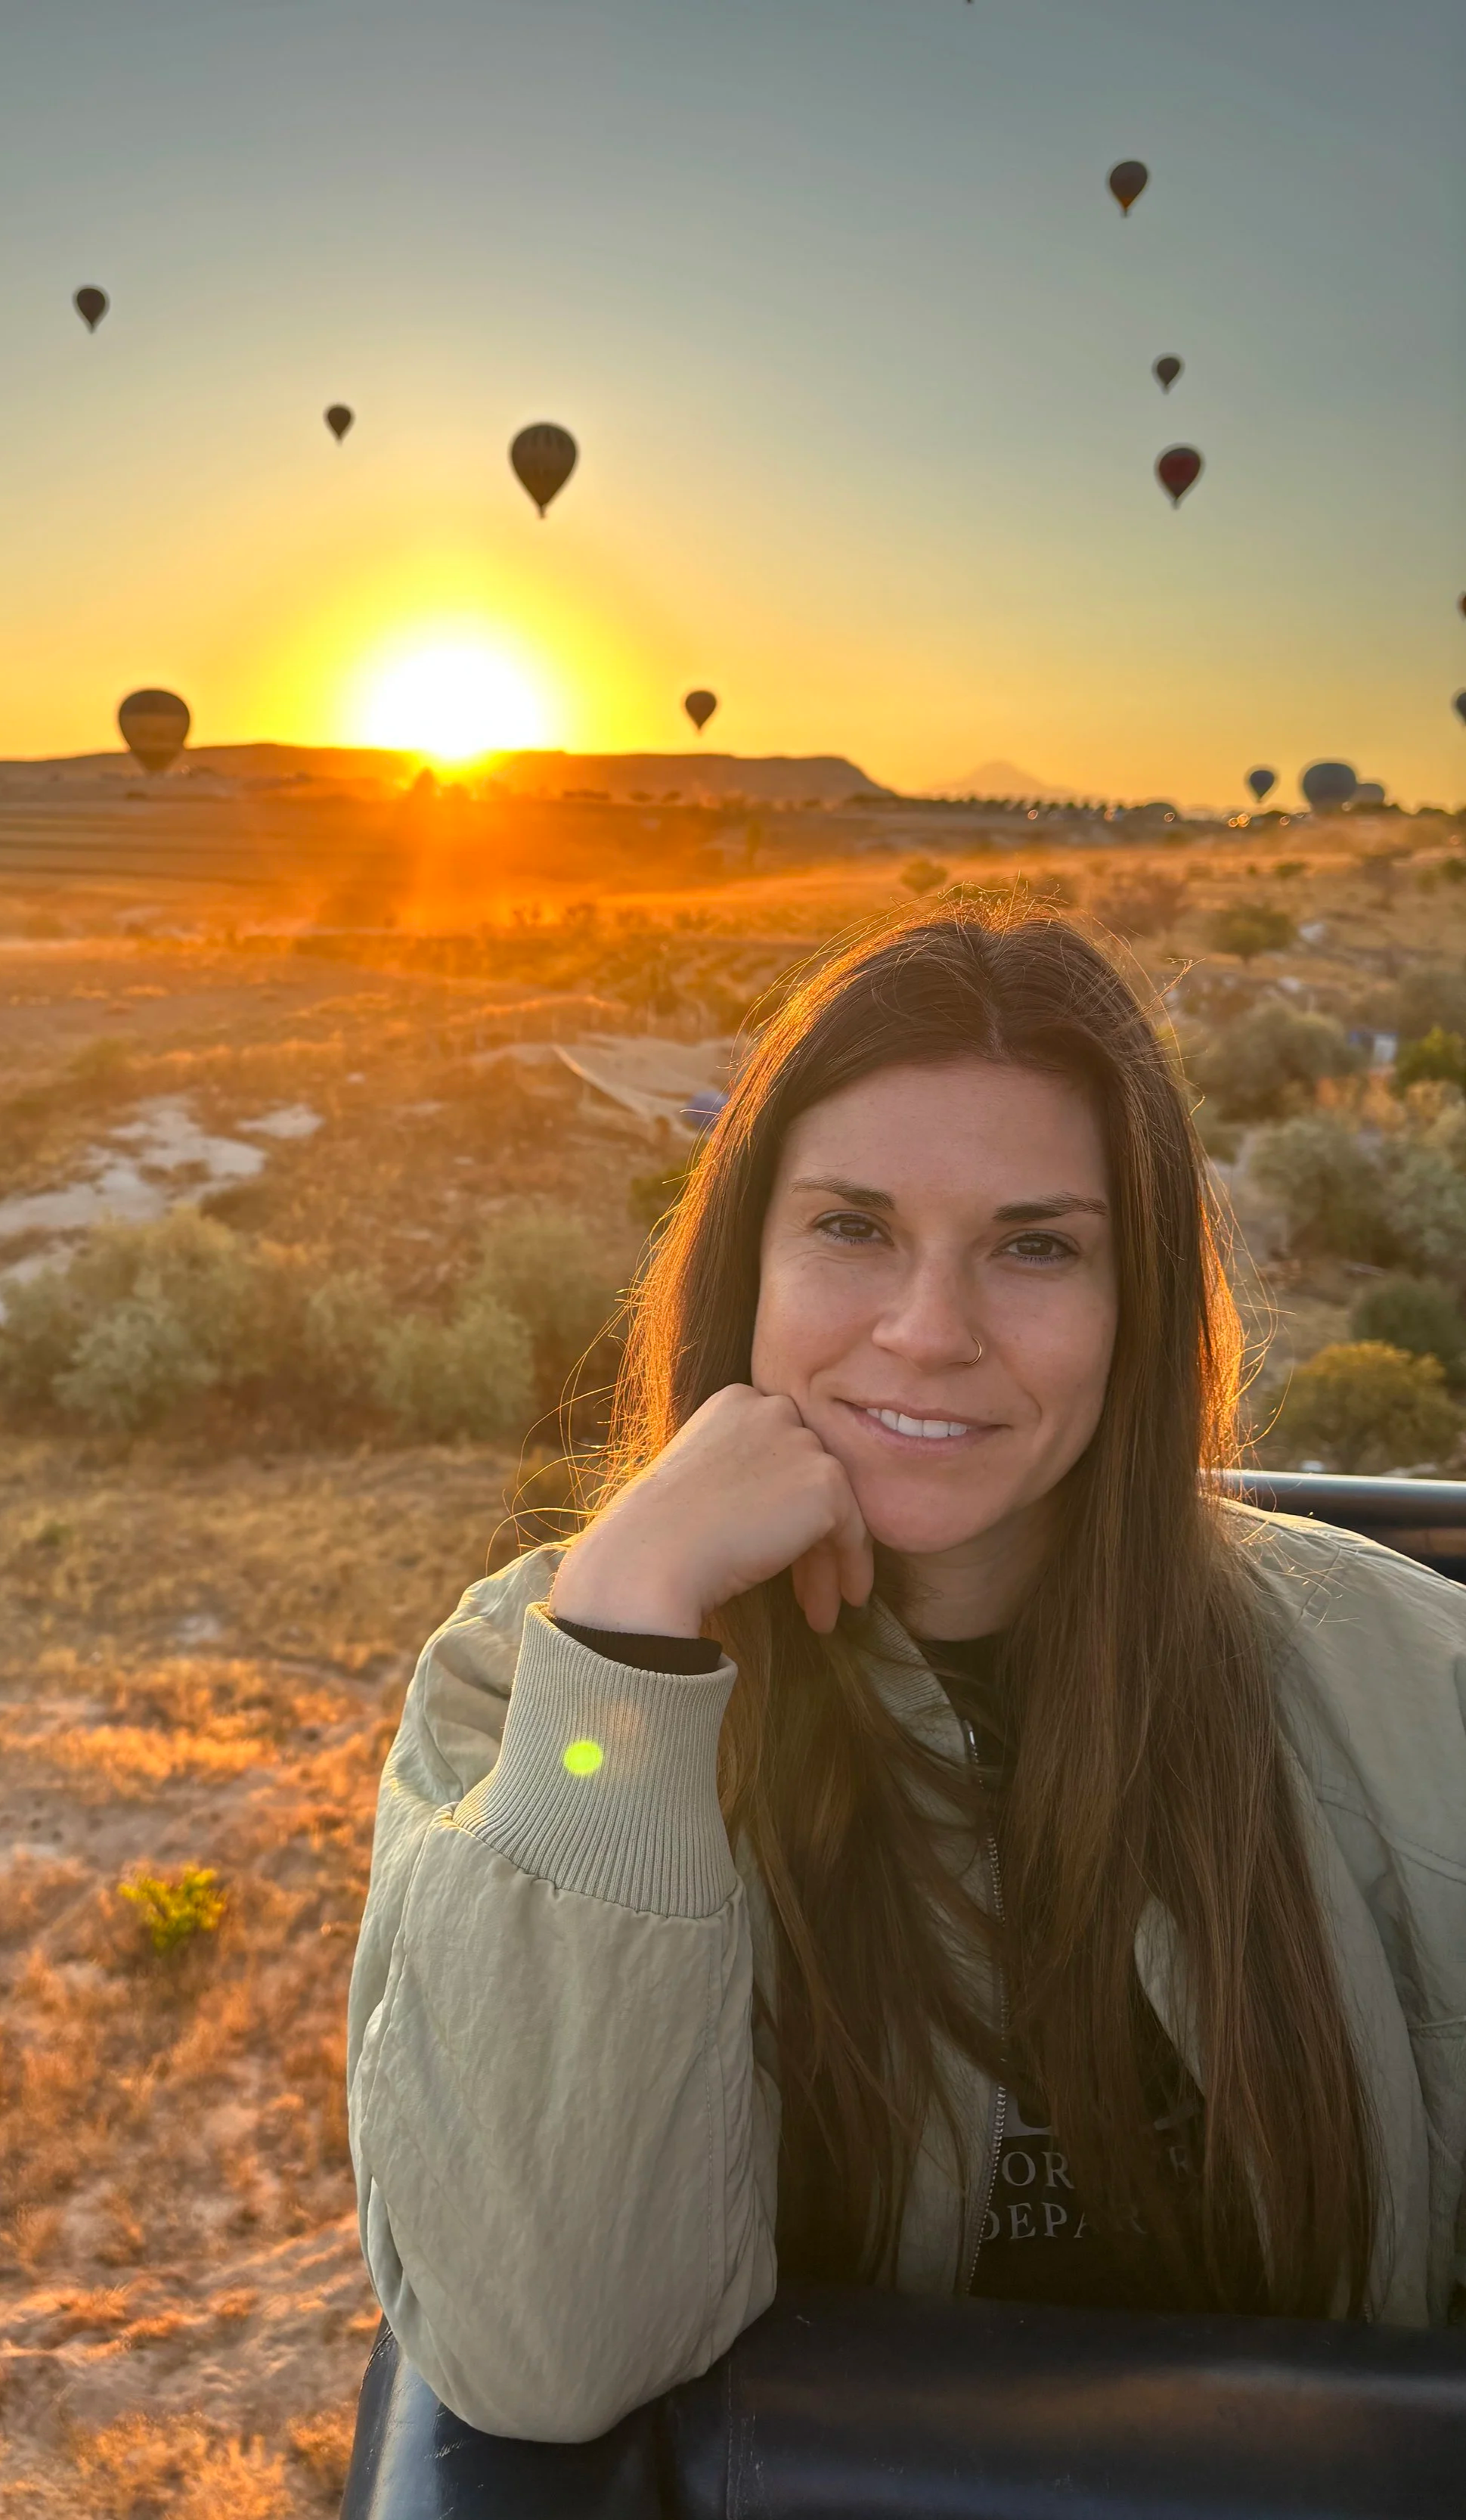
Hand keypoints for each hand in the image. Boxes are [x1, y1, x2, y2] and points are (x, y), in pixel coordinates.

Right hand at [550, 1384, 872, 1637]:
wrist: (652, 1556)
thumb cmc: (660, 1532)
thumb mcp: (702, 1479)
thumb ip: (746, 1473)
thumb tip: (784, 1508)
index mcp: (736, 1402)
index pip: (780, 1450)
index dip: (783, 1503)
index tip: (776, 1545)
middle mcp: (772, 1408)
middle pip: (809, 1476)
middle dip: (809, 1534)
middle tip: (806, 1587)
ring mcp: (801, 1441)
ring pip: (834, 1506)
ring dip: (828, 1560)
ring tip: (822, 1610)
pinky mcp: (824, 1480)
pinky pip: (853, 1530)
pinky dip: (852, 1567)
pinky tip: (845, 1601)